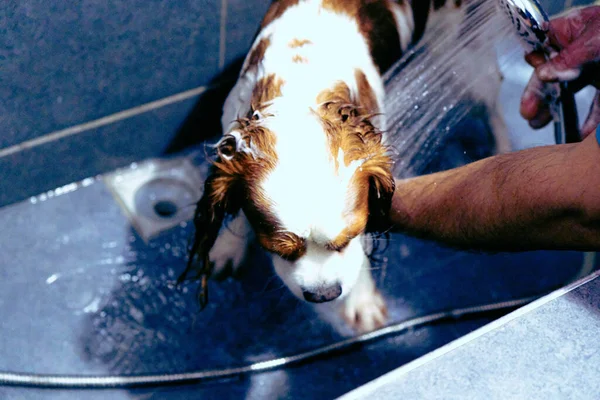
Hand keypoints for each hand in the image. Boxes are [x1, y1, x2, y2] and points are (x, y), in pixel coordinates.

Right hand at [520, 5, 599, 137]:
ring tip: (541, 124)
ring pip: (569, 91)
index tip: (538, 75)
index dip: (537, 61)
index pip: (544, 44)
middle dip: (538, 95)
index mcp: (573, 30)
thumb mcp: (597, 41)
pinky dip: (589, 119)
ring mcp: (595, 68)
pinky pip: (596, 104)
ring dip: (555, 110)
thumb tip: (543, 73)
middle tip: (529, 113)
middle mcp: (580, 50)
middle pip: (552, 73)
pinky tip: (580, 133)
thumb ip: (569, 58)